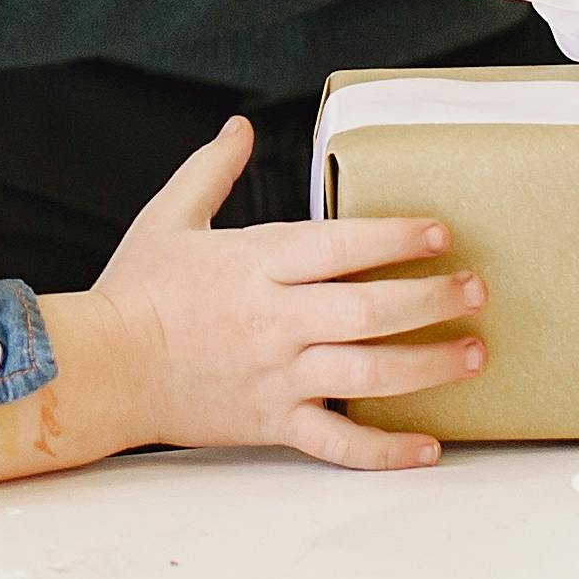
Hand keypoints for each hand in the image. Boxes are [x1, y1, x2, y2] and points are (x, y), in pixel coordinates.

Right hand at [37, 122, 482, 471]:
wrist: (101, 368)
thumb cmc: (136, 293)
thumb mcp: (170, 216)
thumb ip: (212, 170)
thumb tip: (239, 127)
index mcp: (257, 264)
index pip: (342, 245)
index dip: (396, 238)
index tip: (439, 234)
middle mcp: (277, 320)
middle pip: (371, 310)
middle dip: (433, 300)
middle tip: (476, 291)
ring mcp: (278, 376)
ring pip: (369, 374)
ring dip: (429, 366)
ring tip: (473, 354)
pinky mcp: (272, 423)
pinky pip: (339, 444)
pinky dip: (387, 450)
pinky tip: (428, 446)